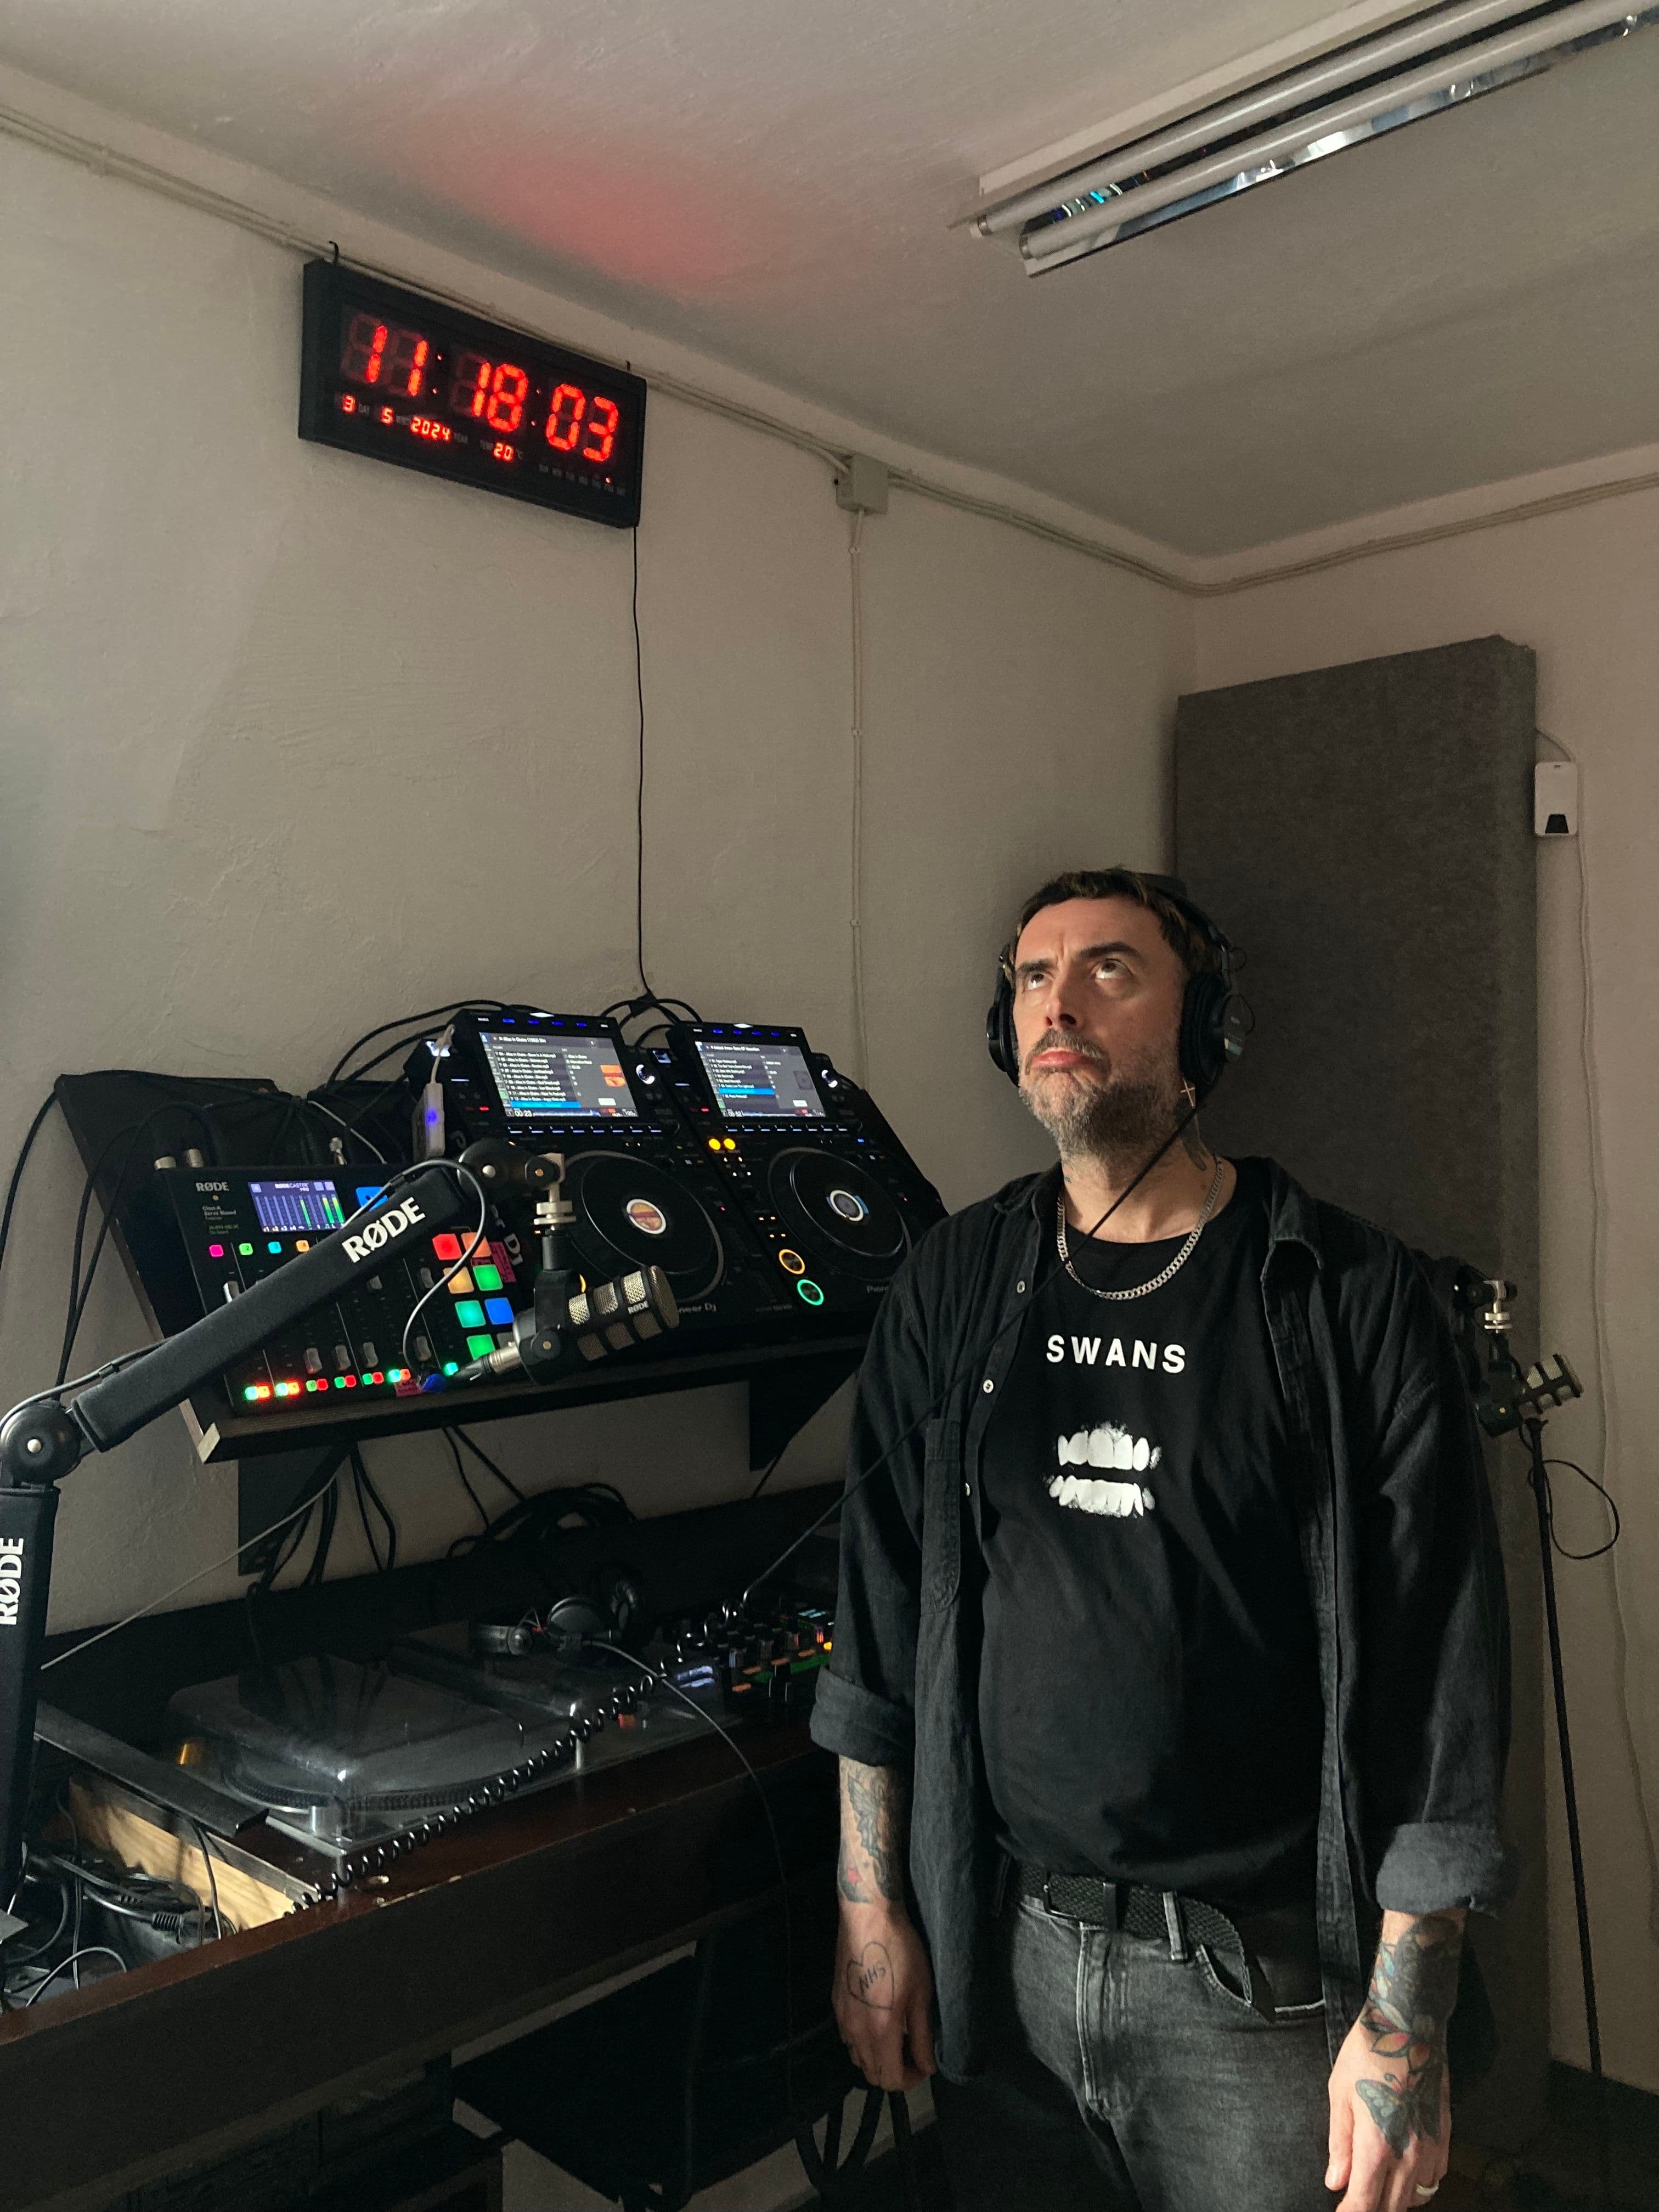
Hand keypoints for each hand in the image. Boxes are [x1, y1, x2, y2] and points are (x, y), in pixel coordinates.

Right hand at [832, 1900, 936, 2091]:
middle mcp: (855, 2032)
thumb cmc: (900, 1951)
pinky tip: (878, 2018)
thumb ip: (923, 2036)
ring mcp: (841, 2018)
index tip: (924, 2063)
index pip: (890, 2080)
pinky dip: (864, 2041)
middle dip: (895, 2071)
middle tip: (914, 2050)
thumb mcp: (921, 1994)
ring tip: (897, 2036)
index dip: (911, 2080)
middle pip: (872, 2074)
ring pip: (858, 2058)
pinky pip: (848, 2038)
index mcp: (879, 2032)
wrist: (867, 1917)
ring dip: (878, 2058)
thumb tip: (928, 2066)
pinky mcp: (835, 2003)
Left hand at [1326, 2008, 1450, 2210]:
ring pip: (1415, 2197)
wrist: (1410, 2025)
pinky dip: (1418, 2184)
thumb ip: (1339, 2144)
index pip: (1365, 2204)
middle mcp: (1408, 2154)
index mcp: (1377, 2146)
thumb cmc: (1369, 2054)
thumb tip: (1335, 2182)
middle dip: (1371, 2209)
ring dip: (1395, 2199)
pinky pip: (1434, 2178)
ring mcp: (1430, 2147)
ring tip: (1376, 2185)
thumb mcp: (1339, 2094)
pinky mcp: (1445, 2137)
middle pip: (1391, 2207)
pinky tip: (1403, 2171)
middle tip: (1353, 2199)